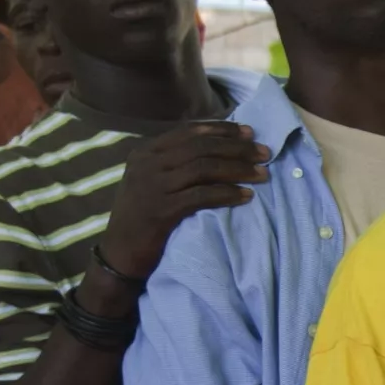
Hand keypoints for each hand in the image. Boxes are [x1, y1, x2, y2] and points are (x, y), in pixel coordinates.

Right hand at [98, 122, 268, 281]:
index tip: (249, 132)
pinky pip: (201, 196)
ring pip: (204, 168)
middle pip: (201, 147)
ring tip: (263, 174)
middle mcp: (147, 163)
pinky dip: (227, 194)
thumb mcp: (151, 181)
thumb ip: (174, 163)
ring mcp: (153, 186)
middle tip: (264, 152)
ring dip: (238, 169)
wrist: (119, 254)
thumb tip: (217, 148)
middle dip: (237, 148)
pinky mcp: (161, 210)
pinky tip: (247, 196)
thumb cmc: (142, 218)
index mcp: (146, 152)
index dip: (222, 130)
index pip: (189, 131)